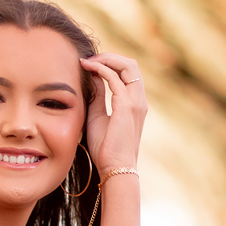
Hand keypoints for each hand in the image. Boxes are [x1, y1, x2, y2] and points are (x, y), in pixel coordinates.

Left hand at [80, 53, 146, 174]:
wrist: (115, 168)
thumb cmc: (105, 148)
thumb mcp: (97, 116)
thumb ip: (98, 96)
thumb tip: (92, 77)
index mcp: (134, 103)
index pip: (127, 73)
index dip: (110, 64)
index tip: (89, 64)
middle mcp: (139, 100)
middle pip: (131, 64)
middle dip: (109, 57)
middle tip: (88, 59)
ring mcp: (135, 102)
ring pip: (127, 66)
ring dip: (106, 59)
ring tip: (87, 61)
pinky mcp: (127, 106)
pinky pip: (115, 78)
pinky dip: (101, 69)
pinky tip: (87, 69)